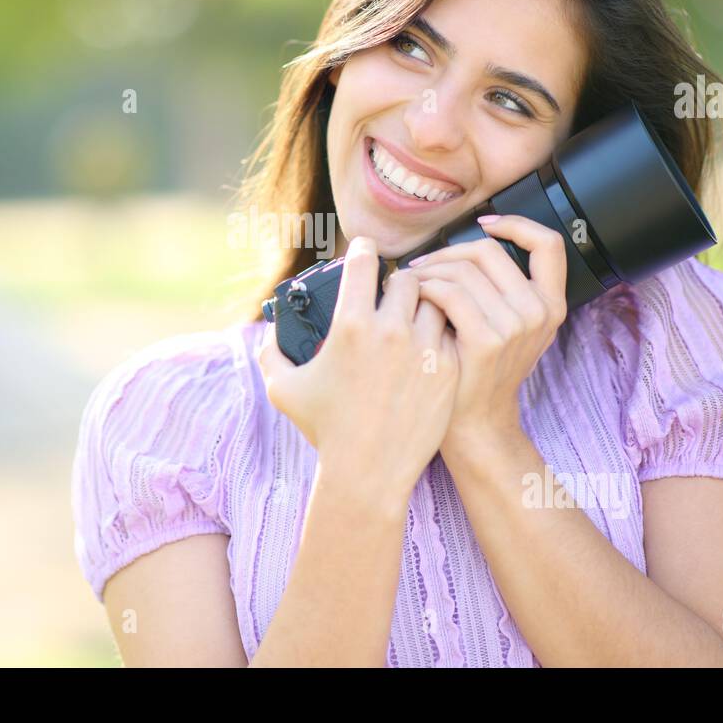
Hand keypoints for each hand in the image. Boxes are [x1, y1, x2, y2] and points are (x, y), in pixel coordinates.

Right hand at [256, 235, 459, 499]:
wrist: (369, 472)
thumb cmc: (325, 430)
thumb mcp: (284, 389)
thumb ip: (271, 353)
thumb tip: (271, 331)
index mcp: (351, 326)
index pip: (363, 262)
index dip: (363, 250)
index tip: (366, 251)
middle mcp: (391, 331)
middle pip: (406, 278)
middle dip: (398, 283)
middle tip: (394, 294)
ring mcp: (425, 349)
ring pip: (435, 302)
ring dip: (425, 305)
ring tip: (417, 317)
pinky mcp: (449, 369)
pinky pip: (452, 332)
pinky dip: (443, 332)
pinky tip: (434, 341)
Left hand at [402, 214, 568, 465]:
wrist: (474, 423)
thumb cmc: (478, 369)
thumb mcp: (509, 329)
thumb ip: (502, 290)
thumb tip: (466, 244)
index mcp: (551, 305)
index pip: (548, 244)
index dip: (516, 224)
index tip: (483, 223)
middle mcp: (540, 313)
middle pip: (490, 251)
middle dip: (448, 251)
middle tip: (422, 264)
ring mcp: (517, 327)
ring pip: (463, 270)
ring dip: (429, 270)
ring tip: (410, 283)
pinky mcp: (487, 341)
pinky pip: (448, 292)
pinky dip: (424, 289)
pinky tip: (412, 301)